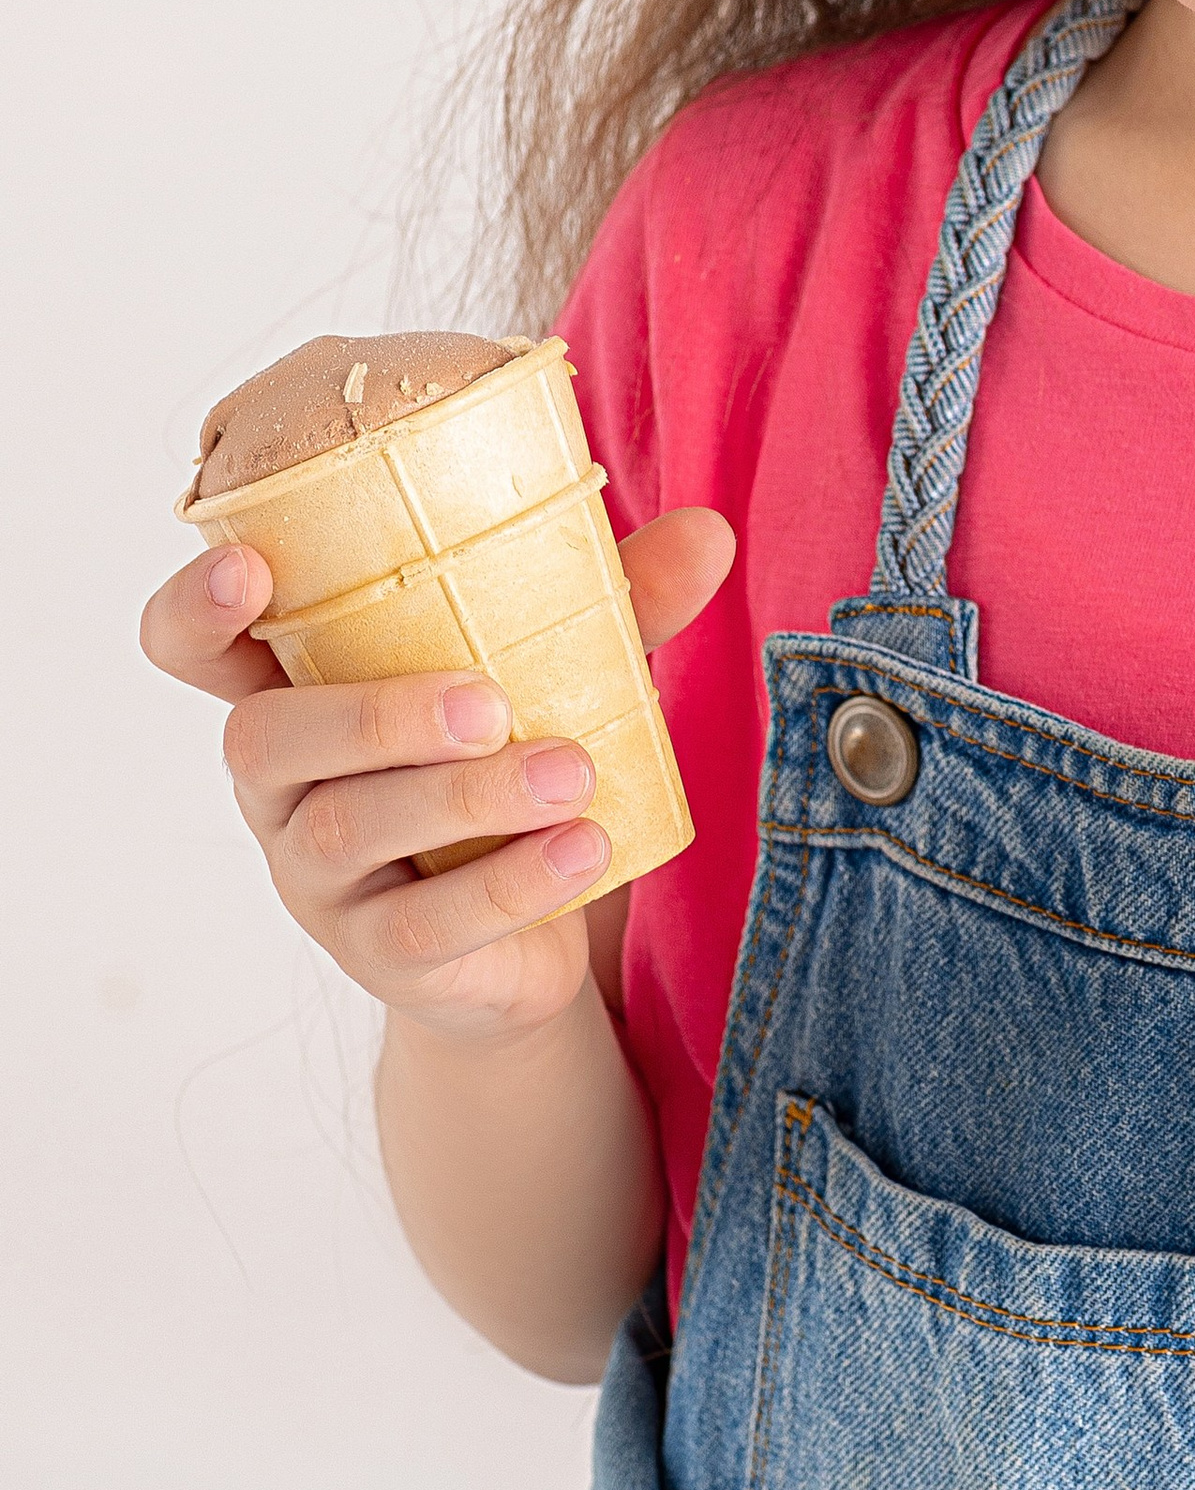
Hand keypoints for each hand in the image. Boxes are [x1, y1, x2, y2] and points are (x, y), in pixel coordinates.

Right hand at [140, 507, 735, 1045]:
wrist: (534, 932)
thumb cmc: (515, 759)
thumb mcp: (559, 671)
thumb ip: (615, 604)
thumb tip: (708, 532)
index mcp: (298, 688)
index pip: (191, 647)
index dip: (195, 606)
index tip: (250, 571)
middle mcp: (282, 784)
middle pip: (264, 740)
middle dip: (373, 713)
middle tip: (489, 702)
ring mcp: (317, 878)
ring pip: (349, 829)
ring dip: (464, 797)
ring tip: (572, 772)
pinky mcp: (379, 957)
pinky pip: (422, 926)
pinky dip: (508, 884)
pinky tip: (582, 849)